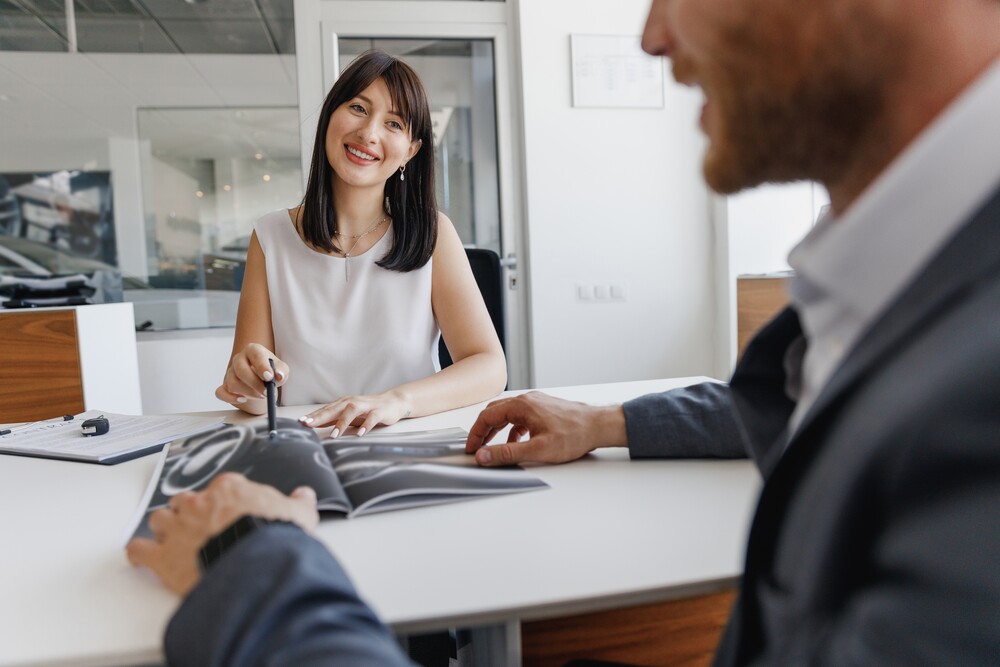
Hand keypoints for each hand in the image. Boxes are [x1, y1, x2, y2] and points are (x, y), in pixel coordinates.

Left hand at [126, 473, 318, 595]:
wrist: (254, 567)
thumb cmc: (273, 539)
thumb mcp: (299, 515)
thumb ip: (299, 503)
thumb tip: (304, 495)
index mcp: (230, 489)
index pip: (220, 487)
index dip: (223, 501)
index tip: (229, 511)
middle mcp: (199, 503)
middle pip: (184, 500)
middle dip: (189, 512)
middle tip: (201, 527)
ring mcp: (179, 528)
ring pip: (160, 519)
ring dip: (165, 528)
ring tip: (174, 539)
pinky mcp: (164, 557)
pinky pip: (140, 550)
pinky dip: (140, 553)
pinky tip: (144, 557)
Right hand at [217, 343, 288, 410]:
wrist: (261, 378)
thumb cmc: (270, 371)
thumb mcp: (281, 368)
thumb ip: (281, 371)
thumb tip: (278, 376)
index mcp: (253, 350)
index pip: (255, 355)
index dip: (262, 367)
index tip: (269, 377)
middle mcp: (239, 359)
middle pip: (241, 370)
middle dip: (255, 384)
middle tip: (267, 393)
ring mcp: (230, 372)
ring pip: (233, 383)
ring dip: (248, 393)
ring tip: (261, 396)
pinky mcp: (225, 385)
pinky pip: (221, 392)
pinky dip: (230, 398)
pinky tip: (243, 399)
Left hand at [300, 392, 412, 437]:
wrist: (393, 402)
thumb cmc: (368, 410)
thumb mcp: (348, 415)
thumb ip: (333, 419)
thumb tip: (314, 424)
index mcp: (343, 403)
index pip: (325, 410)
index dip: (313, 416)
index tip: (300, 423)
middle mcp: (352, 402)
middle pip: (334, 409)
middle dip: (320, 417)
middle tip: (308, 425)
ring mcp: (366, 406)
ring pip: (351, 411)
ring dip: (342, 423)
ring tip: (334, 435)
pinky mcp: (379, 411)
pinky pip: (372, 418)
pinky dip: (366, 425)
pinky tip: (360, 434)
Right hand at [465, 391, 627, 465]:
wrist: (599, 426)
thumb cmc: (574, 435)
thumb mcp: (538, 450)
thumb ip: (507, 453)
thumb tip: (484, 456)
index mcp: (522, 405)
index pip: (487, 416)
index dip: (475, 434)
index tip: (471, 449)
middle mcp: (527, 400)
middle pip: (494, 412)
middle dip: (483, 431)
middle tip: (478, 448)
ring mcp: (536, 403)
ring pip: (507, 415)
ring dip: (497, 431)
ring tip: (493, 448)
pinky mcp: (544, 409)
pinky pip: (520, 417)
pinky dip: (512, 430)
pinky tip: (517, 444)